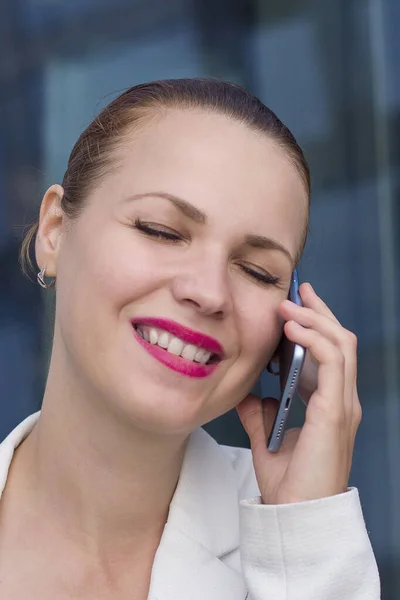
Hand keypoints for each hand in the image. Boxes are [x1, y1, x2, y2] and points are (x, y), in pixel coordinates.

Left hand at [236, 282, 361, 504]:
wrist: (296, 516)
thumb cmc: (289, 484)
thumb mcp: (267, 439)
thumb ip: (260, 414)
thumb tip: (250, 394)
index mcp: (330, 405)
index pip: (331, 353)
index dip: (317, 325)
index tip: (297, 304)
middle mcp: (342, 400)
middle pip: (341, 341)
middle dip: (320, 312)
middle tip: (299, 290)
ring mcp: (342, 404)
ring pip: (341, 345)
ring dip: (315, 319)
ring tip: (289, 305)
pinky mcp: (334, 411)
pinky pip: (332, 362)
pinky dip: (315, 339)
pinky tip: (293, 327)